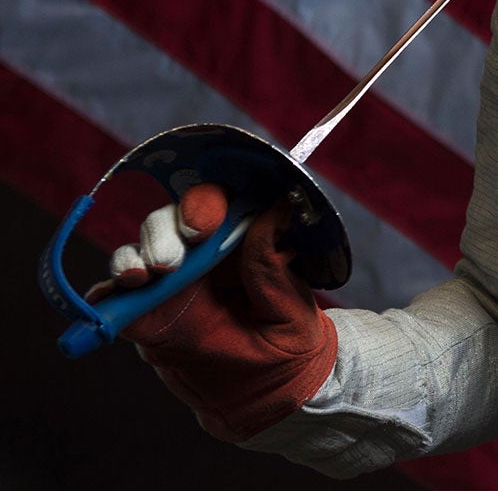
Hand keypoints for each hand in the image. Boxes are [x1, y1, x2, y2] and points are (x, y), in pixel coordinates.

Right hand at [97, 183, 337, 441]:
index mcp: (241, 243)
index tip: (201, 229)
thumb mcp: (290, 310)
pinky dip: (106, 294)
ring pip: (140, 251)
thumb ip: (272, 268)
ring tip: (138, 276)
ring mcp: (169, 283)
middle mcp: (202, 255)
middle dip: (162, 233)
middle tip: (168, 263)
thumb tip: (277, 209)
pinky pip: (118, 298)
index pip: (217, 205)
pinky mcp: (145, 315)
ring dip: (132, 257)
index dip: (203, 206)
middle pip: (170, 220)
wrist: (264, 395)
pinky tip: (105, 298)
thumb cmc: (287, 343)